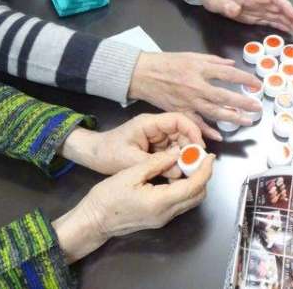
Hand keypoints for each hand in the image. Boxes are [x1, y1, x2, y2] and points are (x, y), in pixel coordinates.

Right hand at [53, 149, 213, 262]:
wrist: (93, 221)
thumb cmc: (107, 197)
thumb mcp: (130, 173)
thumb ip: (156, 163)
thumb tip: (177, 153)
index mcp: (160, 202)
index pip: (194, 186)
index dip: (205, 170)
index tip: (209, 156)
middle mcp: (166, 214)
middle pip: (198, 196)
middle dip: (203, 176)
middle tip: (199, 158)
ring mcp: (164, 219)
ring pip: (191, 201)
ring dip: (196, 183)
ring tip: (189, 164)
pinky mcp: (159, 219)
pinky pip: (180, 203)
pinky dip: (186, 189)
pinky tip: (178, 175)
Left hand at [59, 113, 204, 176]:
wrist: (92, 155)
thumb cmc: (107, 152)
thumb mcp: (130, 160)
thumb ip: (156, 164)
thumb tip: (179, 171)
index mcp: (149, 123)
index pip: (178, 120)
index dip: (193, 131)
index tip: (200, 147)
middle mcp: (155, 128)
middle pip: (182, 131)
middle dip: (191, 146)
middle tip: (197, 163)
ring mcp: (156, 137)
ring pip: (178, 143)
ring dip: (185, 156)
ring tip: (188, 171)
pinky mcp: (155, 147)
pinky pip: (171, 152)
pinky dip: (177, 161)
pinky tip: (179, 172)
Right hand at [129, 51, 261, 139]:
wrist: (143, 74)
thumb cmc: (167, 62)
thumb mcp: (192, 56)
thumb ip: (213, 61)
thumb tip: (232, 64)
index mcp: (200, 69)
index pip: (228, 74)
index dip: (244, 79)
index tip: (257, 84)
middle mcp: (196, 86)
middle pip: (224, 97)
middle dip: (243, 103)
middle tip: (257, 108)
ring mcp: (188, 101)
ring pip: (214, 112)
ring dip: (232, 118)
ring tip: (247, 121)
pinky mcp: (179, 112)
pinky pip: (196, 123)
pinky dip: (207, 131)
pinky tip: (219, 136)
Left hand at [192, 0, 292, 33]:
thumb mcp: (217, 0)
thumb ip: (226, 5)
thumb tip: (235, 9)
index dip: (285, 5)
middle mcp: (259, 2)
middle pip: (280, 7)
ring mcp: (258, 9)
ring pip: (278, 15)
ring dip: (290, 22)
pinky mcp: (255, 16)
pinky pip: (271, 20)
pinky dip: (281, 25)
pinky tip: (290, 31)